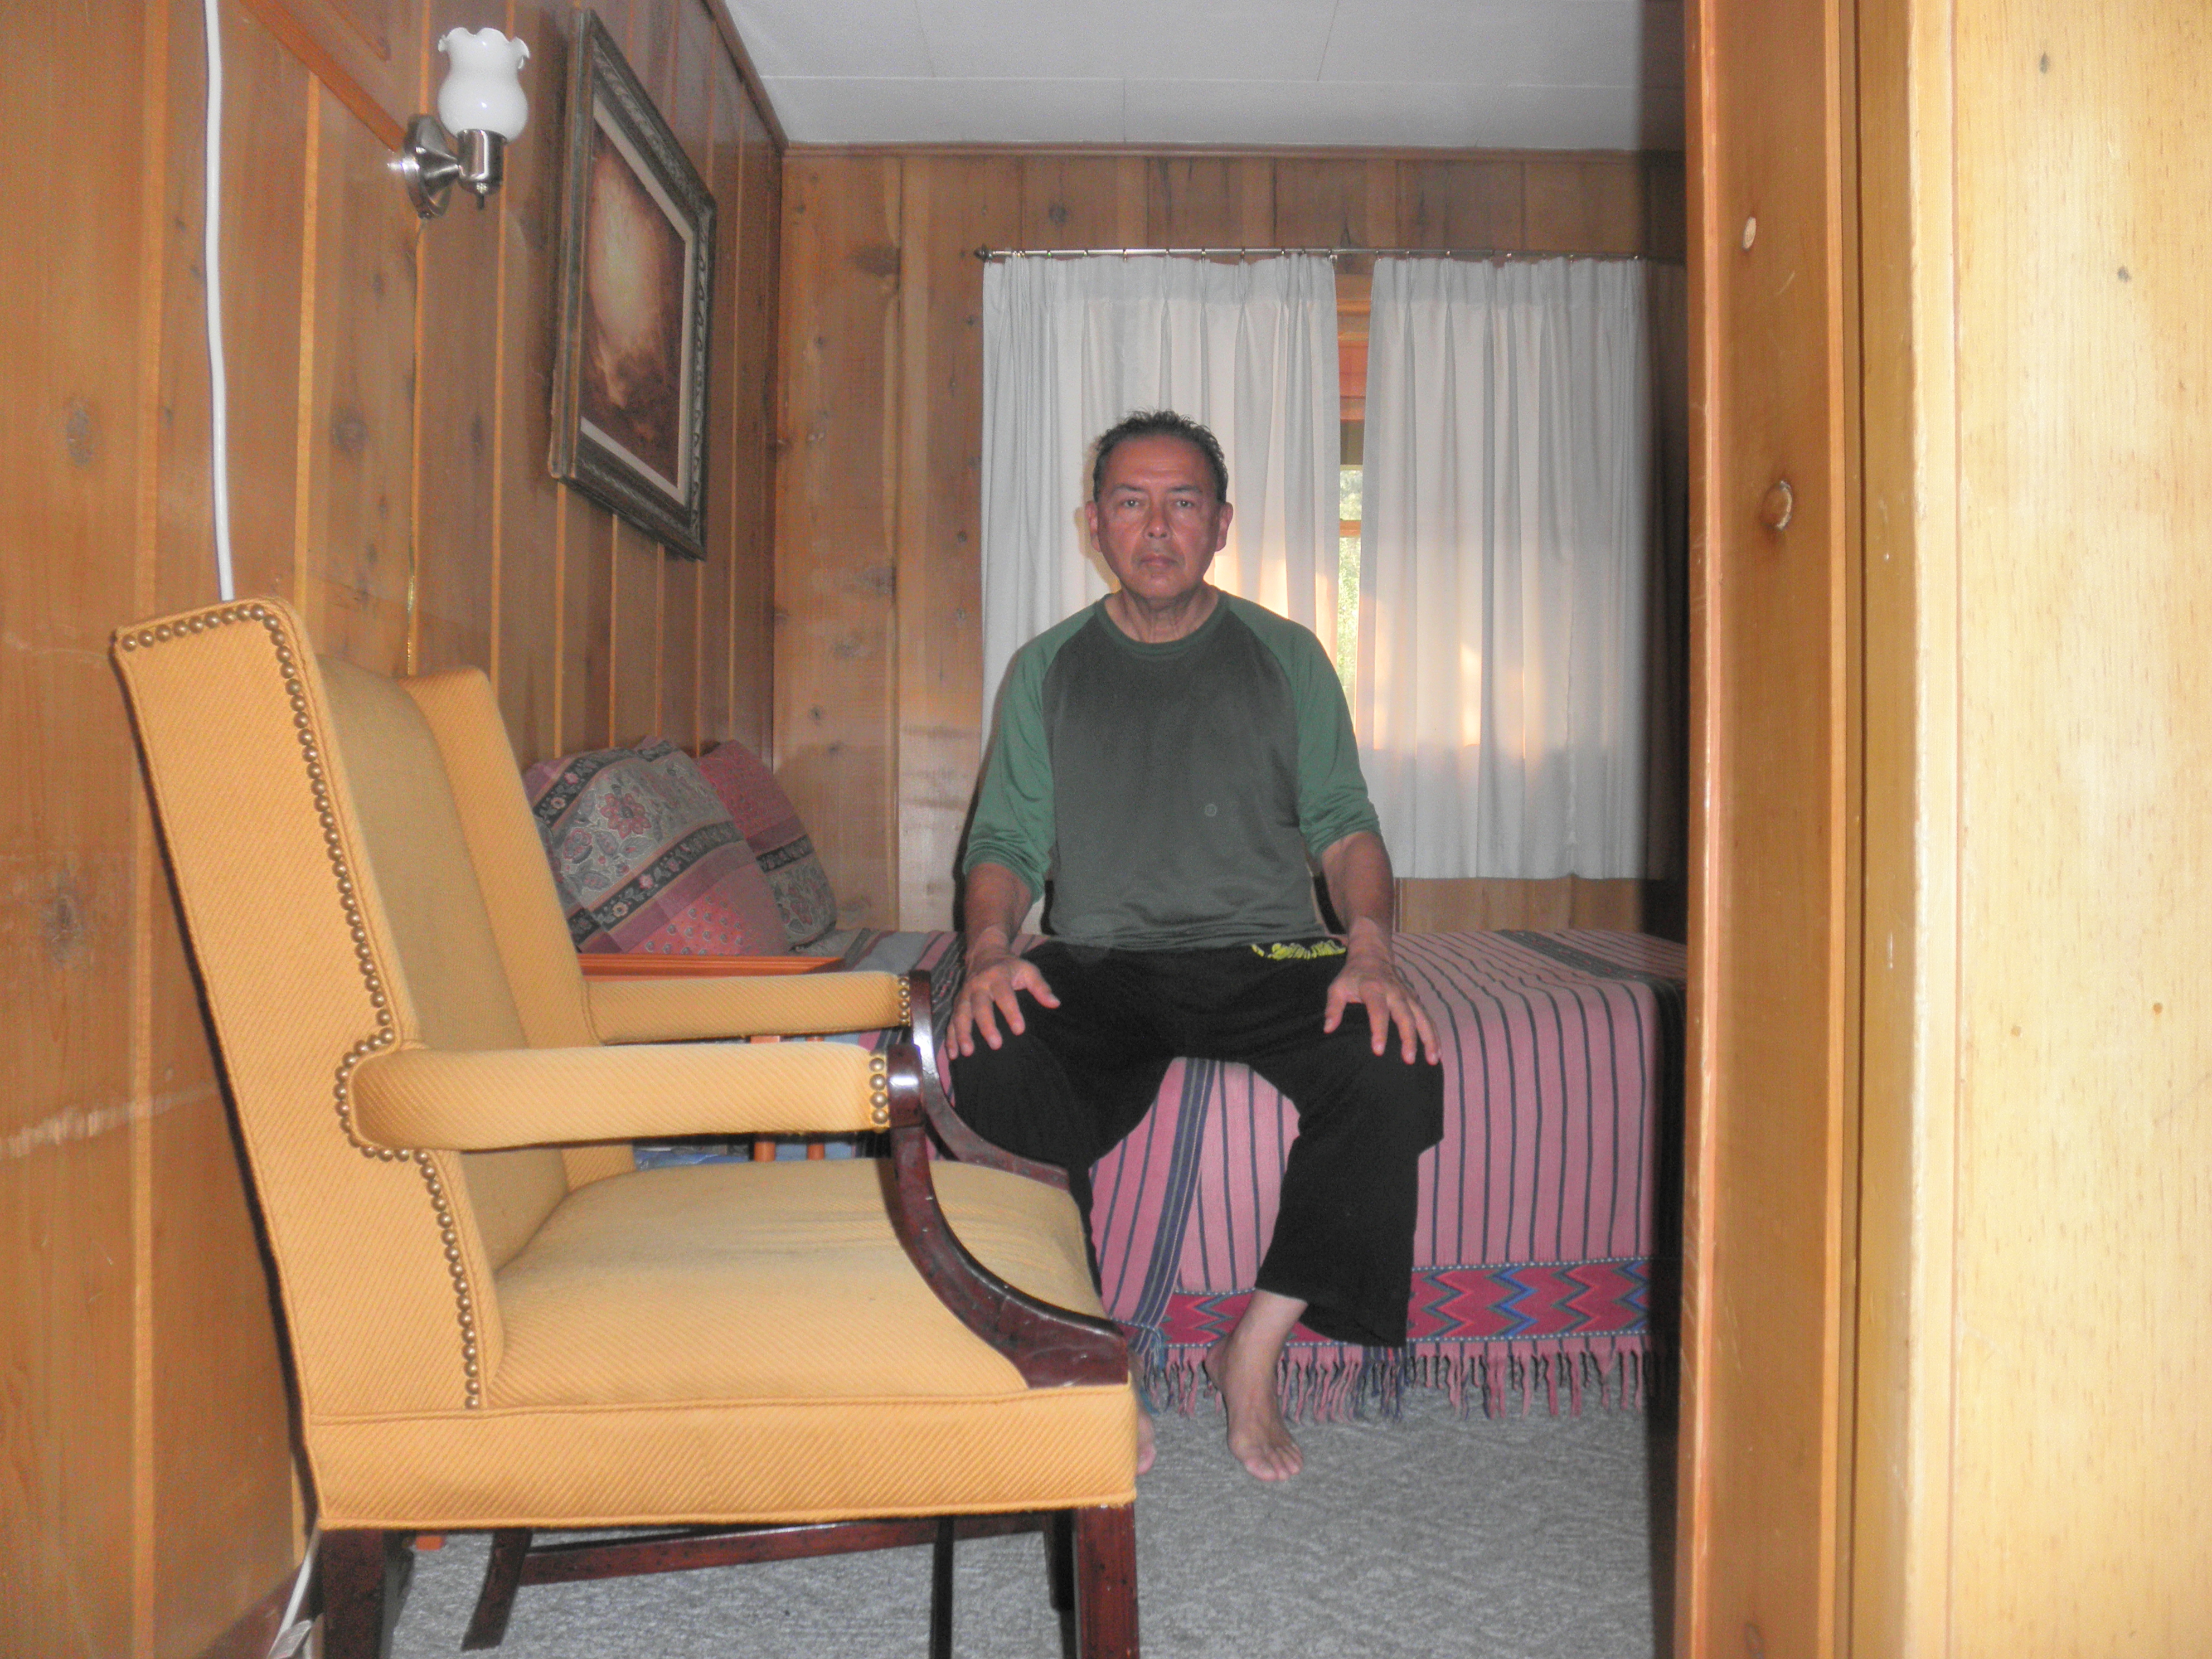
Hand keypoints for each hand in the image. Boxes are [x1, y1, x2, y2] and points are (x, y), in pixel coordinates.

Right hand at [949, 938, 1058, 1056]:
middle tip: (996, 1044)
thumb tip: (1055, 1003)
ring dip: (962, 1033)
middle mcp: (978, 985)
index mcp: (997, 976)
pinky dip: (950, 1037)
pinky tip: (952, 1054)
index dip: (1011, 1012)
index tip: (1019, 1029)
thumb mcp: (1028, 970)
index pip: (1004, 995)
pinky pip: (951, 1020)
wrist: (984, 954)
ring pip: (961, 1014)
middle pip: (980, 1006)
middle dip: (986, 1025)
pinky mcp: (958, 1002)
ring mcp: (965, 994)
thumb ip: (1041, 987)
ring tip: (968, 1052)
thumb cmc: (1011, 966)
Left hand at [1321, 937, 1439, 1064]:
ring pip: (1422, 1017)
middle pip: (1405, 1016)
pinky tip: (1436, 1052)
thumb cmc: (1352, 975)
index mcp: (1373, 988)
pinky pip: (1427, 1017)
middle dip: (1409, 1038)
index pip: (1378, 1010)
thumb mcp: (1337, 987)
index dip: (1379, 1030)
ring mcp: (1407, 995)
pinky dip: (1433, 1034)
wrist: (1373, 955)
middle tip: (1408, 1059)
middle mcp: (1394, 991)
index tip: (1378, 1050)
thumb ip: (1333, 1007)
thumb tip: (1328, 1028)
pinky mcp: (1415, 999)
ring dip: (1429, 1038)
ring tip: (1432, 1059)